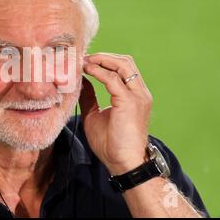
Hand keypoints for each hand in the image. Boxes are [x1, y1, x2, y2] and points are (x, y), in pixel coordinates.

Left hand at [80, 53, 152, 174]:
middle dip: (103, 56)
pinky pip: (113, 79)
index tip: (84, 61)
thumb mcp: (94, 114)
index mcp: (134, 95)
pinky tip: (86, 71)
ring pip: (123, 65)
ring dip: (102, 59)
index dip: (104, 60)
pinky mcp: (129, 102)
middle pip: (125, 61)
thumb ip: (90, 97)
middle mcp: (139, 92)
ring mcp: (137, 96)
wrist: (123, 163)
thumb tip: (80, 81)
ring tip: (84, 61)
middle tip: (83, 58)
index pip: (123, 67)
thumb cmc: (110, 143)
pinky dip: (99, 71)